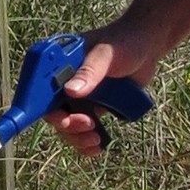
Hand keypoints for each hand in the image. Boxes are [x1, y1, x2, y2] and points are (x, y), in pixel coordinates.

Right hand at [45, 28, 159, 160]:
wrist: (148, 46)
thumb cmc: (124, 42)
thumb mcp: (106, 55)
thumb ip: (90, 72)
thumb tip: (71, 92)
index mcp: (59, 63)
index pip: (41, 90)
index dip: (45, 109)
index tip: (62, 121)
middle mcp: (64, 81)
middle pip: (53, 111)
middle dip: (68, 126)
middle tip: (88, 127)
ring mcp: (78, 95)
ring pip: (68, 123)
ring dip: (77, 137)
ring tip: (95, 140)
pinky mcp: (93, 105)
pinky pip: (83, 127)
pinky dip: (86, 140)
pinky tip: (97, 147)